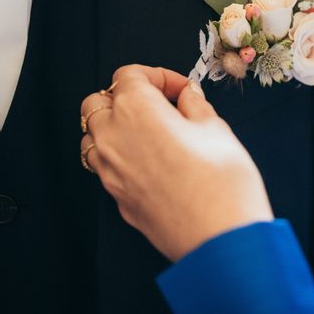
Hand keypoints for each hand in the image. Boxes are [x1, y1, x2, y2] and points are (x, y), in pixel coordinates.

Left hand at [80, 65, 272, 260]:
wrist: (219, 238)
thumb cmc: (220, 184)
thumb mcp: (216, 129)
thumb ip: (195, 105)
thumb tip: (188, 96)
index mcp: (136, 109)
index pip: (129, 74)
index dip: (159, 76)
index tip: (181, 89)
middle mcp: (113, 137)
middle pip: (98, 101)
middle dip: (126, 96)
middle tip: (162, 104)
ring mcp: (109, 170)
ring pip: (93, 135)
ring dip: (115, 125)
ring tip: (152, 131)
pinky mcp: (116, 197)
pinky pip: (105, 165)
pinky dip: (119, 154)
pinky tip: (151, 160)